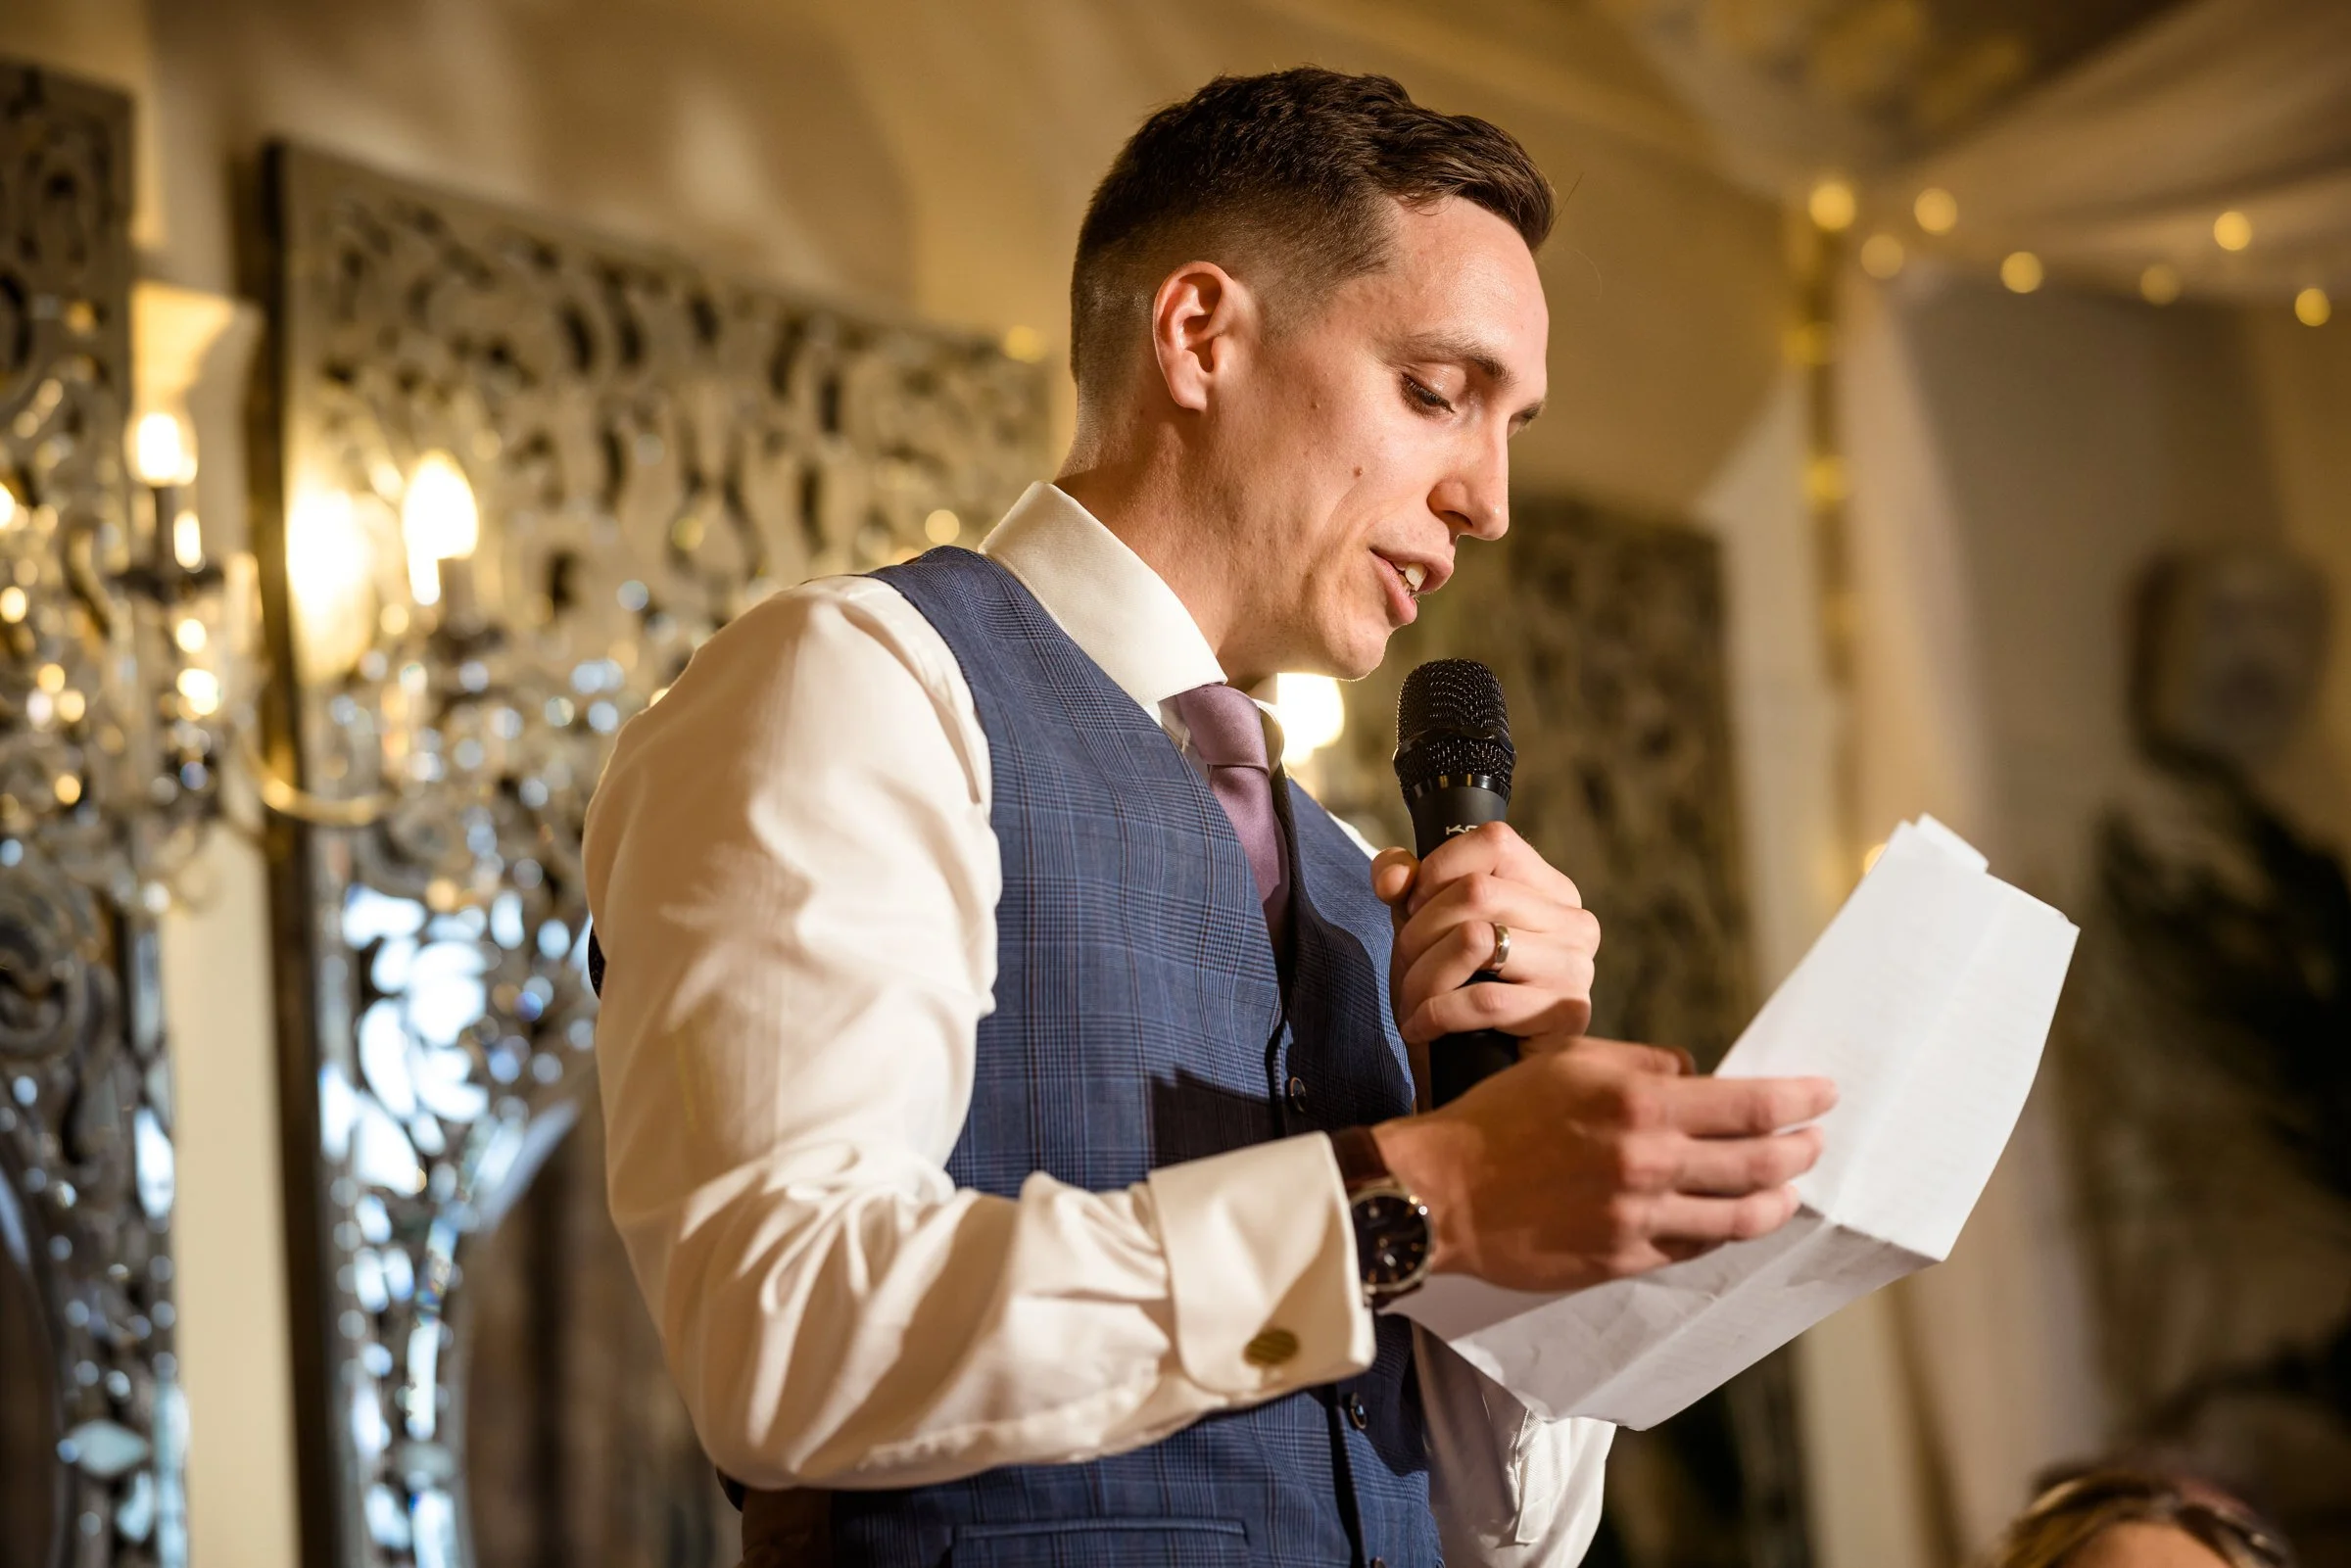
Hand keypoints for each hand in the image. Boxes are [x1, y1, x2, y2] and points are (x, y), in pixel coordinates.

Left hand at [1371, 823, 1598, 1045]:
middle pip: (1475, 892)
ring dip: (1424, 976)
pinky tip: (1421, 1027)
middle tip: (1406, 963)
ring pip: (1474, 940)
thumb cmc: (1452, 986)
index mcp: (1550, 888)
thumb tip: (1394, 881)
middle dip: (1420, 930)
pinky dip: (1437, 1013)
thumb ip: (1402, 878)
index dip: (1438, 869)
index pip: (1494, 840)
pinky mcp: (1567, 1013)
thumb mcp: (1422, 921)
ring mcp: (1577, 966)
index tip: (1414, 905)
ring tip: (1413, 999)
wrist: (1473, 1068)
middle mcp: (1575, 920)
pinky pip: (1484, 1000)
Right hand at [1372, 1037, 1834, 1292]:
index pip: (1751, 1106)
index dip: (1800, 1100)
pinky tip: (1730, 1219)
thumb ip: (1642, 1064)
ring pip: (1740, 1217)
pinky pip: (1694, 1249)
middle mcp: (1649, 1162)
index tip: (1825, 1093)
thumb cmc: (1501, 1115)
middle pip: (1761, 1164)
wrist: (1444, 1190)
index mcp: (1640, 1103)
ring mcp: (1639, 1219)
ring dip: (1777, 1201)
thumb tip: (1696, 1074)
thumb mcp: (1570, 1061)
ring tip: (1789, 1190)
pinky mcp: (1623, 1259)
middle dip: (1801, 1150)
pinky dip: (1721, 1232)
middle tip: (1815, 1141)